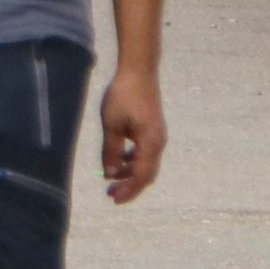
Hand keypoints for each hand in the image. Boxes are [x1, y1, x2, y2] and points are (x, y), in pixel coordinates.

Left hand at [97, 63, 167, 202]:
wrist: (139, 70)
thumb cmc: (123, 95)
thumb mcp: (112, 125)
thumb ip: (111, 152)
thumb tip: (110, 174)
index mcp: (150, 143)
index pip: (141, 176)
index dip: (128, 190)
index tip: (113, 198)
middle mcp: (158, 142)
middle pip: (147, 175)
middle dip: (130, 187)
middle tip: (110, 194)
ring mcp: (158, 136)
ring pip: (147, 165)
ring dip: (131, 174)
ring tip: (112, 178)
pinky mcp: (154, 130)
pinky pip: (146, 154)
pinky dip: (134, 162)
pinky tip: (120, 160)